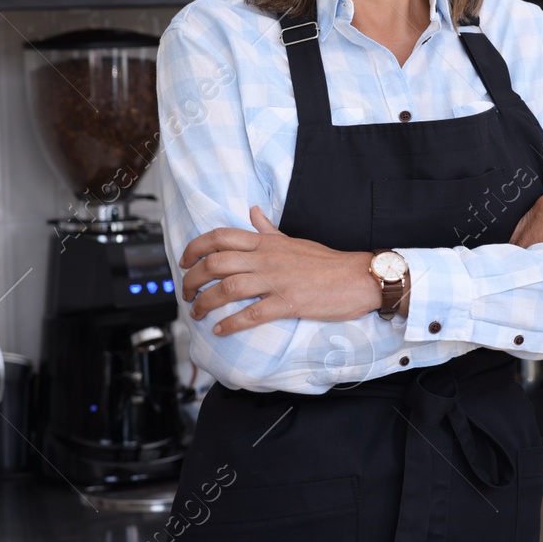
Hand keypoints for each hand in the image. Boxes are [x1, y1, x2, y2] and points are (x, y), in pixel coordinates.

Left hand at [179, 206, 378, 335]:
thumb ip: (268, 229)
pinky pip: (251, 314)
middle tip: (186, 293)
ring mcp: (276, 281)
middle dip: (191, 279)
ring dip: (205, 303)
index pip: (220, 237)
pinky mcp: (288, 303)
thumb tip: (252, 211)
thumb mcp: (293, 240)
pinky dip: (231, 323)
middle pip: (215, 263)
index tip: (184, 262)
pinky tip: (220, 330)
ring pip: (227, 288)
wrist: (358, 277)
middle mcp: (267, 259)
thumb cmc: (327, 261)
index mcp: (266, 243)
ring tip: (197, 313)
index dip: (195, 248)